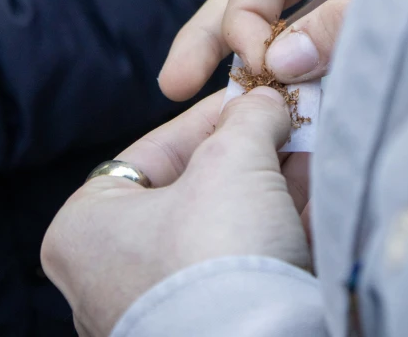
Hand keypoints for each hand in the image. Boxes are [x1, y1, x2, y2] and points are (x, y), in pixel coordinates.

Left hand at [41, 88, 309, 336]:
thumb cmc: (217, 251)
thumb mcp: (233, 158)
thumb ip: (248, 116)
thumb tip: (267, 100)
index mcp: (87, 228)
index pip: (157, 149)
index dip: (215, 114)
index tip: (255, 94)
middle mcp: (113, 273)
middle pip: (197, 186)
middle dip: (253, 150)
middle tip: (290, 120)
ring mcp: (163, 306)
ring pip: (227, 224)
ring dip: (274, 184)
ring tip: (314, 148)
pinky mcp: (213, 325)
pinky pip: (246, 263)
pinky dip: (282, 226)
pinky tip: (319, 194)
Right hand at [159, 0, 397, 99]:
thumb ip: (341, 27)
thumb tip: (276, 65)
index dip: (245, 19)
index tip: (255, 68)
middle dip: (214, 34)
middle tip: (172, 81)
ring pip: (282, 7)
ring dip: (247, 50)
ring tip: (188, 87)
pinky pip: (317, 24)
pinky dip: (294, 57)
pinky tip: (266, 90)